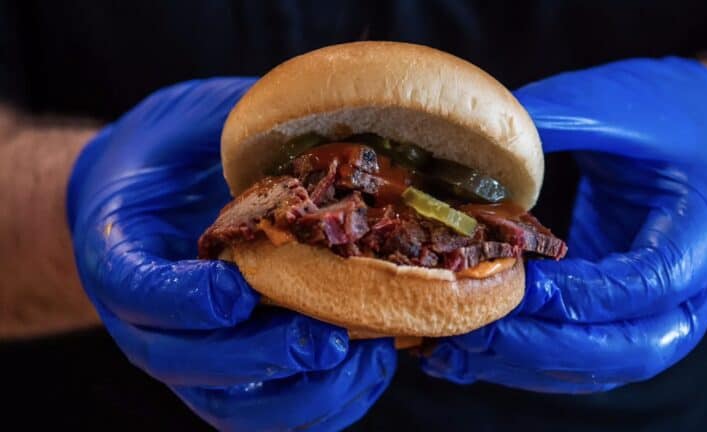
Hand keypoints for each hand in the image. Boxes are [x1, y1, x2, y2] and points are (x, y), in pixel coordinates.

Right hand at [67, 78, 395, 429]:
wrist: (144, 202)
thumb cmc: (168, 157)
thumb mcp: (188, 119)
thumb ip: (233, 123)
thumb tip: (313, 110)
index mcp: (120, 255)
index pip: (137, 289)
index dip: (184, 300)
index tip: (235, 289)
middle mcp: (148, 323)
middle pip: (190, 366)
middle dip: (263, 357)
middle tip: (325, 339)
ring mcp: (190, 357)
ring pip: (235, 408)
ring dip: (302, 395)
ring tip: (364, 359)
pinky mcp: (230, 374)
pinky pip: (270, 412)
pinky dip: (322, 404)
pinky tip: (369, 368)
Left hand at [422, 58, 706, 392]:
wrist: (705, 136)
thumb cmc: (669, 115)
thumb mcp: (621, 102)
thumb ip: (560, 118)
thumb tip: (479, 138)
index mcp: (705, 231)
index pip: (651, 282)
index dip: (583, 294)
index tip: (521, 284)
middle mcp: (695, 289)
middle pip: (629, 348)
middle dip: (547, 345)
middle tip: (478, 330)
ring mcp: (663, 313)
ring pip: (602, 365)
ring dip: (529, 363)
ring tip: (463, 349)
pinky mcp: (627, 318)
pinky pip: (584, 357)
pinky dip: (530, 361)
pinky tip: (476, 354)